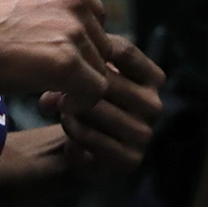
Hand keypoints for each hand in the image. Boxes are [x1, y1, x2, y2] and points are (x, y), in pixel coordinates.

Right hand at [0, 0, 110, 110]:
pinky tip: (49, 104)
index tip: (49, 58)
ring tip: (43, 94)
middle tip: (46, 82)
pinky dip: (78, 103)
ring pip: (98, 66)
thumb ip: (46, 6)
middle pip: (99, 40)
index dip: (76, 41)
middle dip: (79, 63)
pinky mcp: (68, 60)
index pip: (92, 14)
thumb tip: (66, 34)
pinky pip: (95, 90)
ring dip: (76, 84)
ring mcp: (73, 27)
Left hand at [43, 35, 164, 173]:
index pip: (123, 50)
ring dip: (69, 107)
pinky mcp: (129, 159)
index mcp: (154, 78)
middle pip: (106, 80)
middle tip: (52, 87)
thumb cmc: (87, 100)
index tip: (66, 54)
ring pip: (95, 108)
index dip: (90, 50)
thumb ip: (87, 52)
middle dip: (75, 82)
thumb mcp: (92, 71)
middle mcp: (154, 106)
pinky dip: (72, 129)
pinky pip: (90, 136)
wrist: (83, 146)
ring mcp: (144, 134)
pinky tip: (66, 126)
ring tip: (57, 106)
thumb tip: (73, 47)